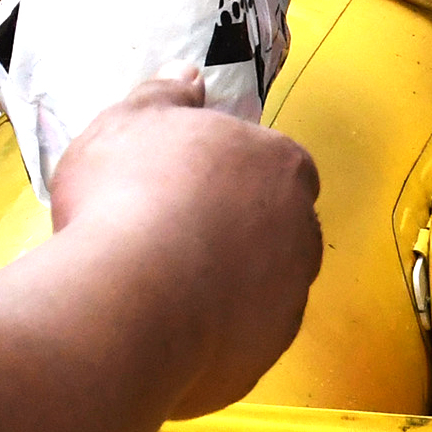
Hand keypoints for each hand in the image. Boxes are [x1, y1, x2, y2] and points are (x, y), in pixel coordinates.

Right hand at [47, 66, 320, 417]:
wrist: (128, 298)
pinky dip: (208, 339)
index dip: (229, 176)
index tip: (184, 188)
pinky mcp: (264, 357)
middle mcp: (302, 232)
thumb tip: (189, 75)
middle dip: (231, 234)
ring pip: (261, 290)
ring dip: (222, 289)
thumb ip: (166, 94)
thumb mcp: (130, 120)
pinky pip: (238, 343)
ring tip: (157, 290)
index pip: (275, 165)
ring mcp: (290, 300)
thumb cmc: (129, 194)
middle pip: (275, 229)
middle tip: (166, 239)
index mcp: (282, 166)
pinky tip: (160, 332)